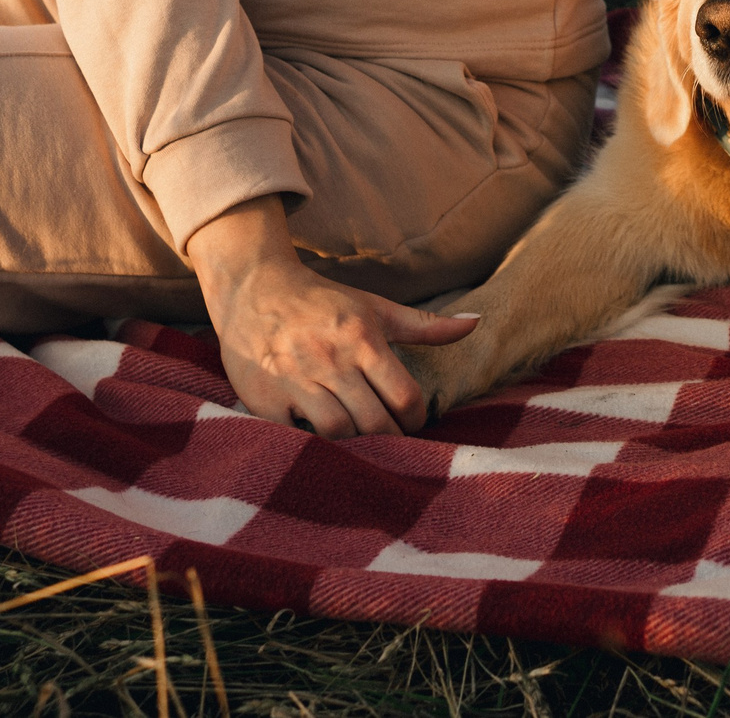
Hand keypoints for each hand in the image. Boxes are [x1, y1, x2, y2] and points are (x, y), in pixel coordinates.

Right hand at [184, 196, 476, 436]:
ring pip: (337, 432)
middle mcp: (331, 359)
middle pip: (375, 422)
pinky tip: (318, 433)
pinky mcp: (264, 398)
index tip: (412, 424)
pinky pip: (296, 434)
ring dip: (352, 442)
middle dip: (389, 438)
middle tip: (390, 440)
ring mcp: (295, 379)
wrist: (255, 288)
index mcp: (362, 339)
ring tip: (357, 438)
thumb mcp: (375, 308)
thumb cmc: (323, 302)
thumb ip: (425, 325)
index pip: (405, 396)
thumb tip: (475, 323)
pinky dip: (310, 440)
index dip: (416, 420)